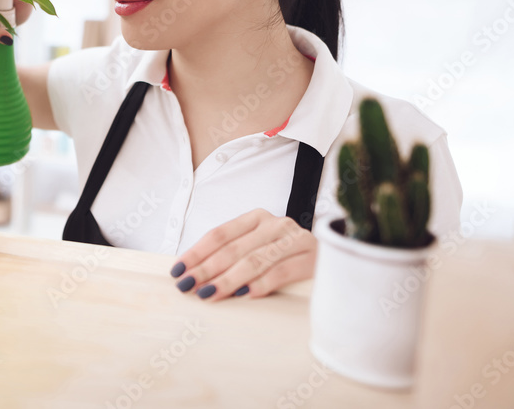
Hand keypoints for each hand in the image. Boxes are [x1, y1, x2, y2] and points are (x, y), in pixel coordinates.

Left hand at [169, 209, 316, 300]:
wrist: (335, 257)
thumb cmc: (285, 257)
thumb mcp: (257, 248)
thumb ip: (231, 255)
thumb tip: (192, 273)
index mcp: (256, 218)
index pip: (219, 234)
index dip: (196, 252)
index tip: (178, 270)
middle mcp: (275, 224)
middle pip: (232, 249)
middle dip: (205, 269)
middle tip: (187, 285)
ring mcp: (294, 240)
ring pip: (253, 261)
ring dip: (226, 280)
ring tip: (207, 293)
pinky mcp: (311, 259)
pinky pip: (280, 273)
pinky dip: (259, 284)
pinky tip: (243, 295)